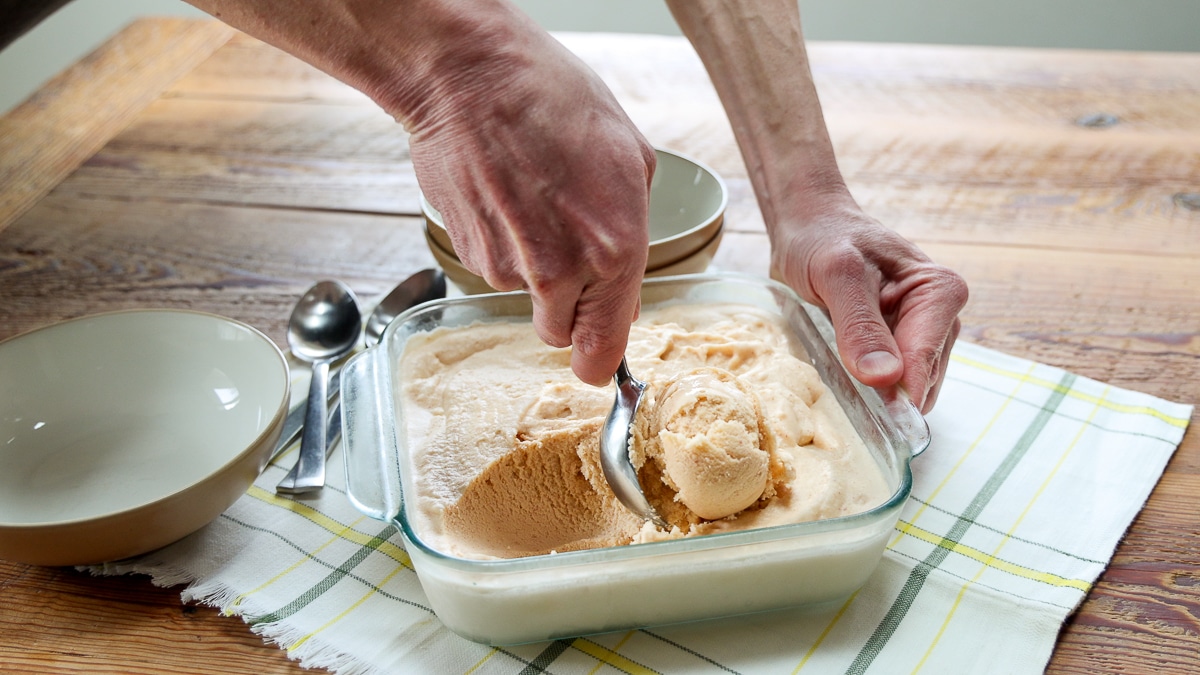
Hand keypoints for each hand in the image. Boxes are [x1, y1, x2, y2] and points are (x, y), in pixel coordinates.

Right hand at [174, 0, 654, 385]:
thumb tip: (625, 292)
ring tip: (532, 200)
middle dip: (566, 308)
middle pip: (559, 335)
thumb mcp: (628, 157)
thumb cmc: (552, 99)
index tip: (597, 361)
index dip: (599, 361)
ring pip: (525, 299)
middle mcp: (560, 270)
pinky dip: (500, 245)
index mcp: (614, 250)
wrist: (468, 75)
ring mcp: (507, 266)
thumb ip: (634, 235)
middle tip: (563, 251)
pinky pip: (494, 270)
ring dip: (530, 267)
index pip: (603, 350)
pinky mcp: (467, 253)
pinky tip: (504, 196)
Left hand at [771, 202, 967, 412]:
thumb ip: (859, 324)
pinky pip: (892, 383)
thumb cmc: (822, 239)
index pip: (925, 358)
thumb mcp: (836, 275)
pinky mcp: (899, 346)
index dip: (896, 388)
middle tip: (843, 389)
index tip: (869, 410)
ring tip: (840, 374)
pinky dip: (869, 388)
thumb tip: (886, 379)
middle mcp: (941, 315)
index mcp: (940, 291)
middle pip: (921, 379)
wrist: (809, 226)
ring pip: (907, 387)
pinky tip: (845, 376)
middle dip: (886, 393)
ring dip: (876, 393)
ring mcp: (922, 333)